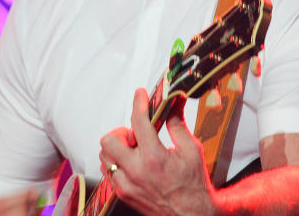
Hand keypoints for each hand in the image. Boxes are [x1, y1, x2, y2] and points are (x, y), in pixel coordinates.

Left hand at [98, 88, 216, 215]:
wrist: (191, 215)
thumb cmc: (193, 184)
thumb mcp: (192, 150)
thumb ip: (177, 125)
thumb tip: (174, 103)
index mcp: (154, 157)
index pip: (139, 121)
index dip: (139, 102)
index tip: (140, 94)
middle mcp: (136, 171)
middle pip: (109, 140)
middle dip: (121, 132)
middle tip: (136, 136)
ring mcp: (127, 185)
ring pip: (104, 156)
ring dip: (117, 149)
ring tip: (135, 151)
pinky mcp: (123, 194)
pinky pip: (108, 172)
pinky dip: (116, 164)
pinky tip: (132, 164)